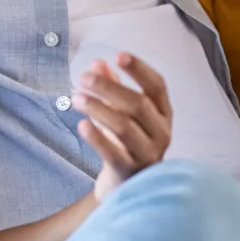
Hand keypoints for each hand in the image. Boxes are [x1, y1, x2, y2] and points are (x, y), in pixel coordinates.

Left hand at [73, 54, 172, 200]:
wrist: (127, 185)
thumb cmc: (126, 142)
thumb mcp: (123, 112)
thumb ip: (112, 87)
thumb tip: (97, 63)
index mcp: (163, 113)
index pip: (157, 86)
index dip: (139, 69)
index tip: (119, 55)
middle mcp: (161, 132)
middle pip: (137, 104)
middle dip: (109, 87)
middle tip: (84, 77)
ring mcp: (148, 153)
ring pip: (124, 126)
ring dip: (98, 108)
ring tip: (76, 98)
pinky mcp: (130, 171)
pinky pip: (113, 152)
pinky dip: (97, 137)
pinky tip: (81, 124)